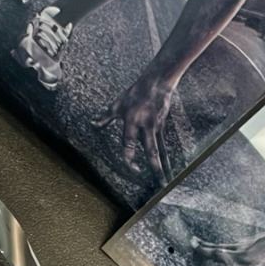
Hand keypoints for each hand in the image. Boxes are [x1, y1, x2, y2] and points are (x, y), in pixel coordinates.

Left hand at [103, 69, 178, 185]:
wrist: (158, 82)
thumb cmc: (135, 93)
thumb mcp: (117, 104)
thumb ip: (105, 117)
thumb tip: (92, 123)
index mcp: (132, 122)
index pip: (129, 143)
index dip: (130, 156)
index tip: (132, 166)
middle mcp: (145, 127)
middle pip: (151, 150)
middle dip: (154, 167)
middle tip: (158, 182)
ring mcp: (156, 129)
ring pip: (160, 152)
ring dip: (164, 168)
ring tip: (167, 183)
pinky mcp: (162, 129)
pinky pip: (165, 147)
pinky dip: (168, 160)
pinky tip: (172, 171)